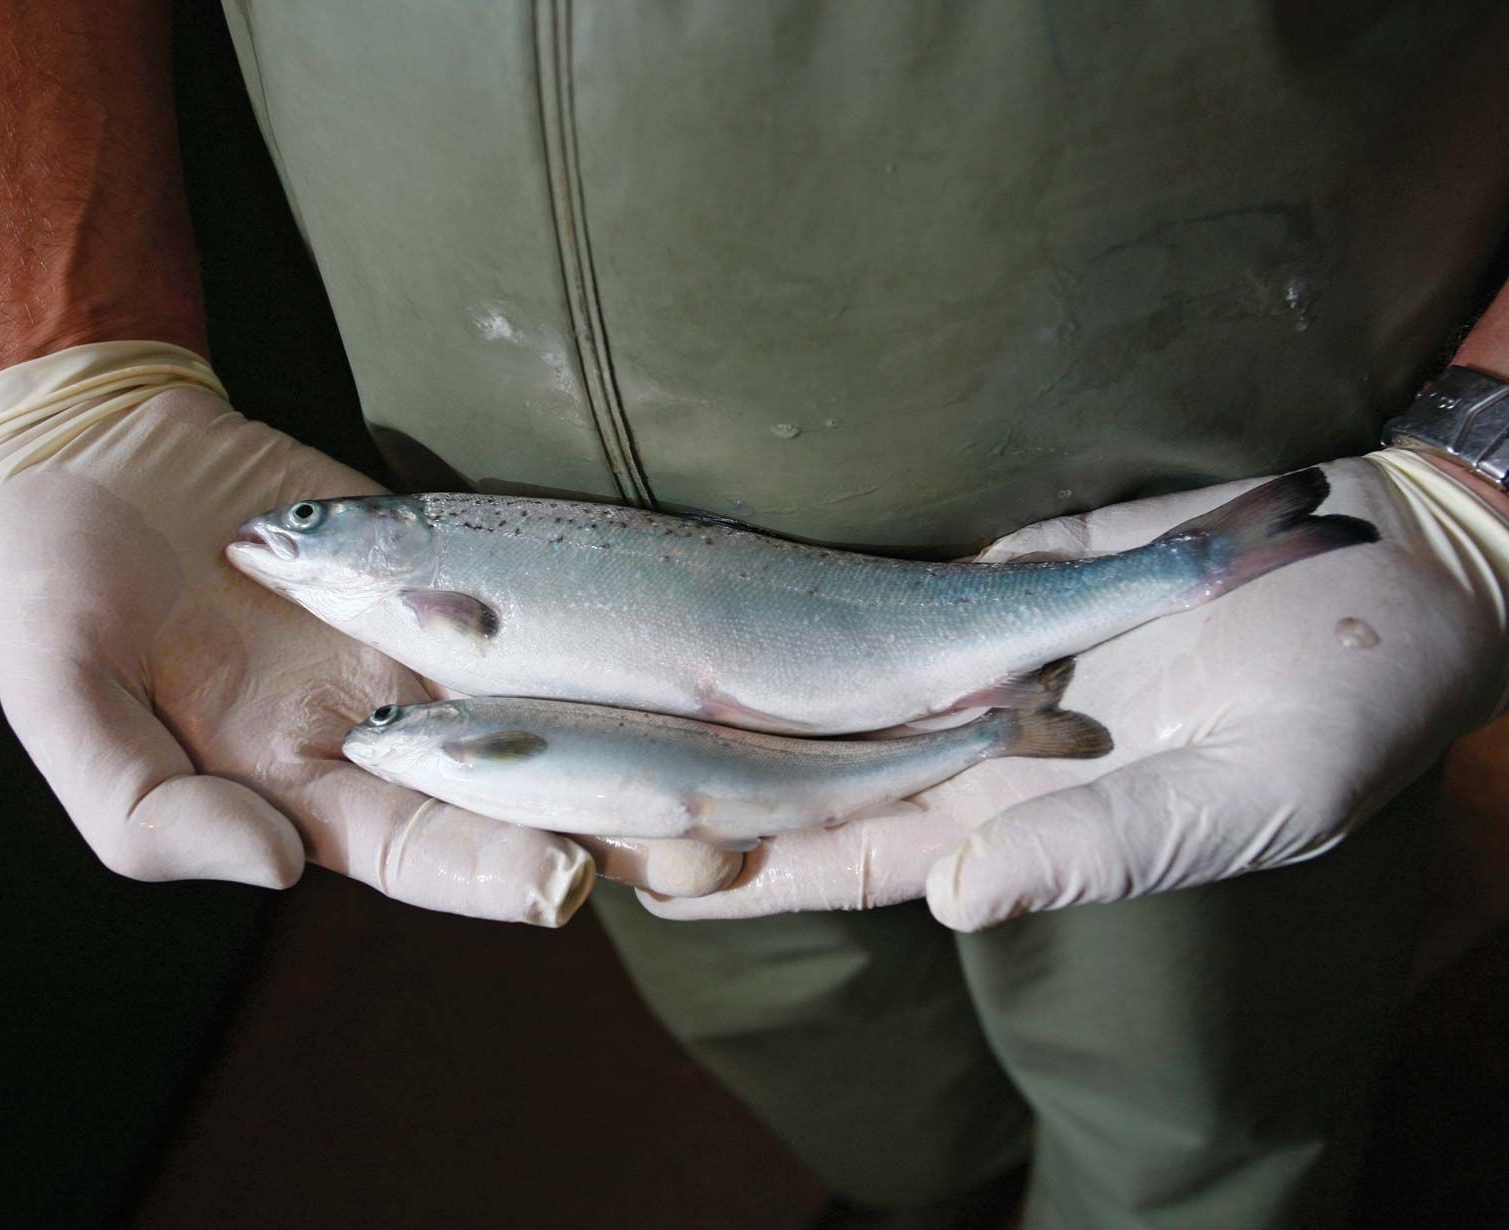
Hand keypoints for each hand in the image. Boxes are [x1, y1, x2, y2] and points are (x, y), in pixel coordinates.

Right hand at [0, 344, 738, 923]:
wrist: (96, 452)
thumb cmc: (53, 591)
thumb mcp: (62, 711)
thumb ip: (149, 813)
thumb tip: (272, 870)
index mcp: (303, 793)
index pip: (419, 852)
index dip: (489, 871)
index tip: (564, 879)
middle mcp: (390, 733)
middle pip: (521, 793)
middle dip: (614, 823)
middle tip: (711, 841)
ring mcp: (432, 644)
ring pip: (555, 702)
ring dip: (643, 735)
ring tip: (741, 762)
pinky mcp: (456, 561)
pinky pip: (539, 597)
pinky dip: (610, 623)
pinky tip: (692, 639)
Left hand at [642, 455, 1508, 927]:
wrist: (1387, 562)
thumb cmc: (1350, 697)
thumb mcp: (1249, 795)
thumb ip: (1102, 850)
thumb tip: (952, 905)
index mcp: (1027, 821)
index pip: (863, 864)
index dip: (761, 876)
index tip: (650, 874)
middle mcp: (975, 744)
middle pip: (810, 780)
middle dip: (701, 792)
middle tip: (573, 792)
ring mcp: (969, 656)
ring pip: (818, 695)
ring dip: (718, 704)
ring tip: (599, 701)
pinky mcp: (979, 575)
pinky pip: (866, 601)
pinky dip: (789, 616)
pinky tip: (705, 609)